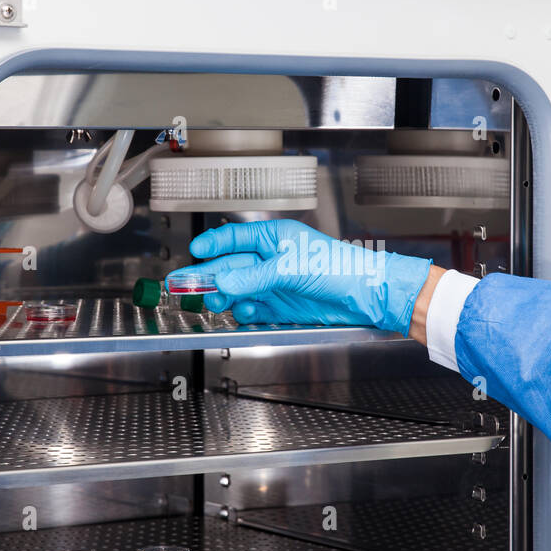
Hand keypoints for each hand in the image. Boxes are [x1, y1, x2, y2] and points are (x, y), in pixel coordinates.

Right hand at [176, 220, 431, 332]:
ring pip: (237, 290)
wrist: (364, 297)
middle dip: (209, 275)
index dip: (212, 244)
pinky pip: (253, 310)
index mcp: (274, 238)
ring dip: (224, 297)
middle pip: (230, 266)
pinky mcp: (280, 307)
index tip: (195, 252)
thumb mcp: (290, 268)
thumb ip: (254, 277)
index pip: (234, 237)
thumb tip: (223, 282)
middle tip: (185, 284)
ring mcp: (275, 284)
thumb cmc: (339, 267)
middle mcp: (271, 259)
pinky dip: (244, 313)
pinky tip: (243, 311)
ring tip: (216, 302)